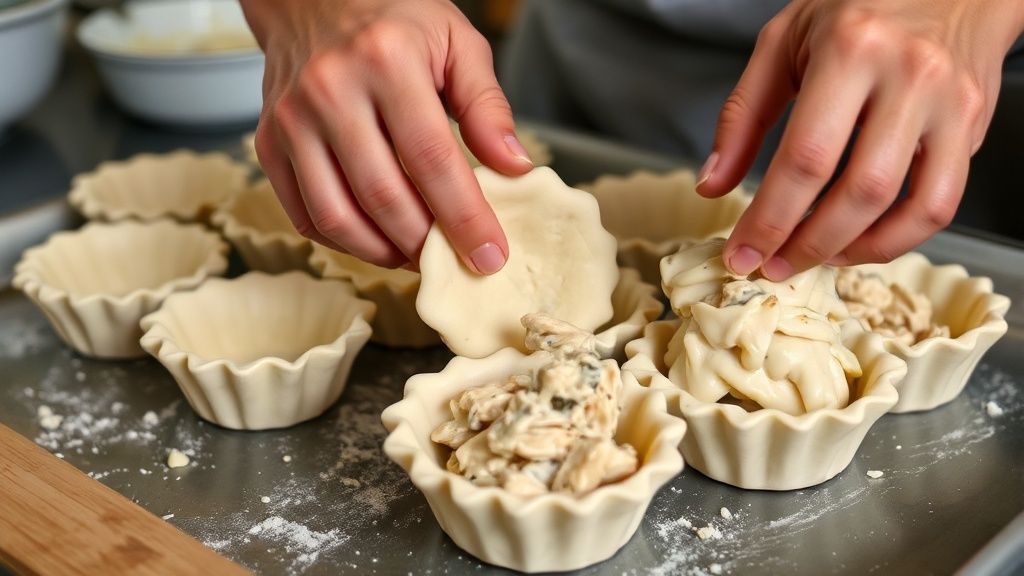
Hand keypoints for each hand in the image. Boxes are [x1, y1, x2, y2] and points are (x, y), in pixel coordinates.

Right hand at [239, 0, 532, 272]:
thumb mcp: (457, 42)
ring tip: (417, 254)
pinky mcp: (269, 143)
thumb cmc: (393, 20)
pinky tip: (377, 239)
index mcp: (386, 60)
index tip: (490, 254)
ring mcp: (292, 120)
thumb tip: (515, 167)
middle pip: (384, 196)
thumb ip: (488, 105)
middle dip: (426, 244)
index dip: (464, 216)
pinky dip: (344, 240)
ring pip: (338, 215)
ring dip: (384, 251)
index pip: (432, 159)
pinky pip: (305, 213)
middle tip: (457, 261)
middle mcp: (330, 90)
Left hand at [697, 0, 1023, 279]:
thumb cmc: (859, 6)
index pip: (805, 157)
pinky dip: (898, 238)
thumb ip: (742, 114)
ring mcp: (950, 103)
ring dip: (852, 249)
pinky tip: (857, 242)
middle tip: (771, 267)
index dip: (769, 219)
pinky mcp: (974, 125)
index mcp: (851, 49)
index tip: (740, 253)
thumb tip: (711, 186)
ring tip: (810, 258)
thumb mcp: (783, 41)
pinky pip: (942, 202)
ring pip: (907, 206)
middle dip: (806, 244)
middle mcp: (909, 75)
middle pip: (858, 190)